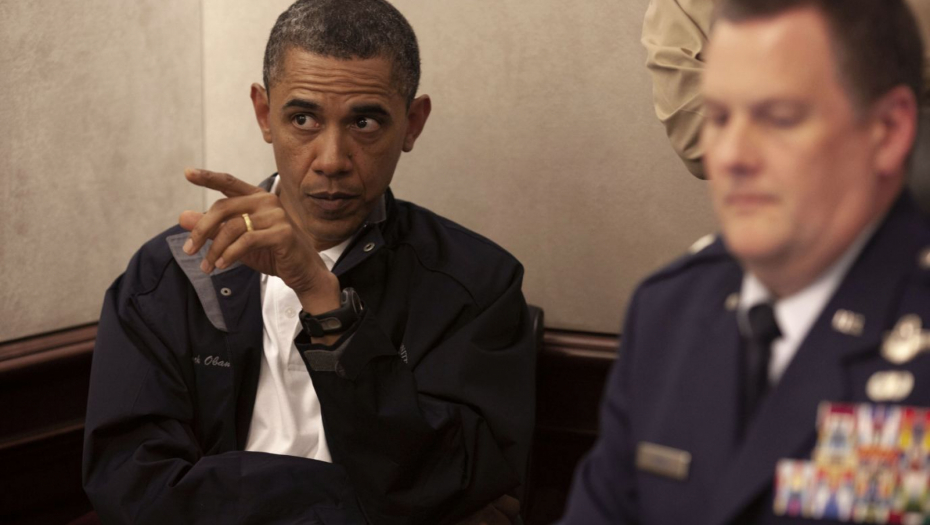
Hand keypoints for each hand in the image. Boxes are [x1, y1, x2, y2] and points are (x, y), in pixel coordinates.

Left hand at [178, 168, 340, 314]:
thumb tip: (183, 217)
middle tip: (188, 250)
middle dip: (201, 230)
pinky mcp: (282, 233)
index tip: (187, 173)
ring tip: (207, 266)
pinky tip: (222, 265)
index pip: (229, 182)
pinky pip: (247, 241)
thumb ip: (213, 228)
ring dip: (214, 249)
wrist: (303, 272)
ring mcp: (276, 215)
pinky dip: (230, 254)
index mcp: (257, 198)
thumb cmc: (272, 253)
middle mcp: (267, 201)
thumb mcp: (236, 241)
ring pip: (232, 227)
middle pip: (223, 208)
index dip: (208, 177)